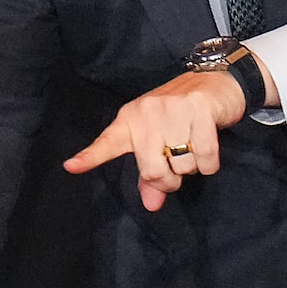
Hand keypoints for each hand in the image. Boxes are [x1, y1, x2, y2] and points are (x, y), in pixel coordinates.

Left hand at [67, 71, 245, 212]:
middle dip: (170, 180)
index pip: (108, 142)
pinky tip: (209, 149)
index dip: (89, 157)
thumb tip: (152, 205)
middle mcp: (147, 111)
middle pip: (152, 169)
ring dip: (194, 167)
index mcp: (130, 119)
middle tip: (179, 168)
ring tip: (195, 148)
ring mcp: (172, 108)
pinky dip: (210, 163)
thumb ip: (152, 175)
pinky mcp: (198, 108)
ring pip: (182, 165)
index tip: (71, 167)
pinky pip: (204, 155)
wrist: (216, 82)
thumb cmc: (183, 116)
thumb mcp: (161, 141)